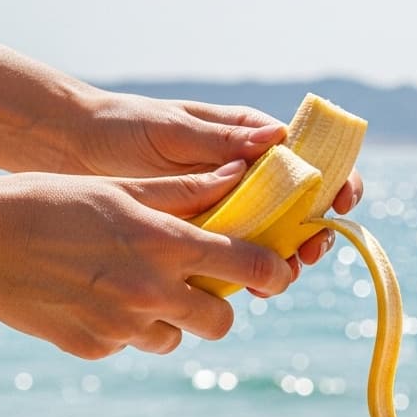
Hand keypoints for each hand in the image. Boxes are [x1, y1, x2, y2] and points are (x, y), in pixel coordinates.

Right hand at [0, 161, 298, 358]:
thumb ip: (186, 192)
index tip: (277, 274)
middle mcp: (153, 291)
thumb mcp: (121, 189)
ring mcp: (123, 326)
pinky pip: (130, 344)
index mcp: (167, 245)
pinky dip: (124, 328)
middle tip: (195, 287)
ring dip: (168, 318)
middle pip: (221, 321)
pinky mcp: (95, 347)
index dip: (274, 273)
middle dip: (216, 306)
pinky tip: (94, 299)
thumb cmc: (52, 201)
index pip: (251, 268)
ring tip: (131, 287)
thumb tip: (239, 174)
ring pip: (176, 337)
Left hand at [75, 91, 364, 273]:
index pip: (312, 159)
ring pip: (277, 238)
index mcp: (252, 140)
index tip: (341, 202)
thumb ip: (225, 141)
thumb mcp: (176, 130)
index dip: (337, 181)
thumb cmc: (126, 127)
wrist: (75, 152)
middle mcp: (250, 174)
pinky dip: (251, 275)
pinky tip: (248, 290)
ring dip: (286, 260)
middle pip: (304, 207)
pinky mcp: (209, 235)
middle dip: (315, 233)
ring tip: (280, 279)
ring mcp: (232, 207)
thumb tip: (281, 141)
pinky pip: (240, 257)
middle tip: (308, 253)